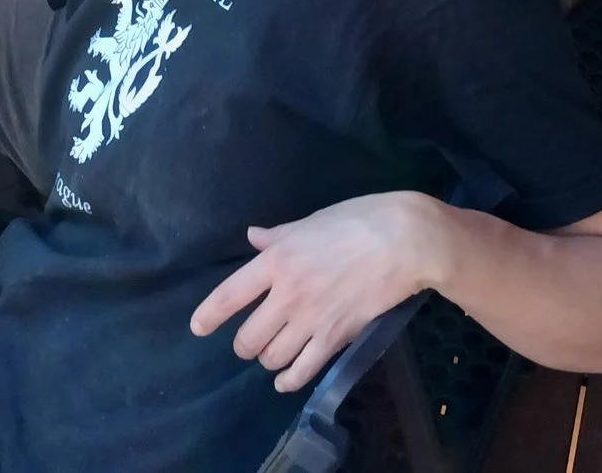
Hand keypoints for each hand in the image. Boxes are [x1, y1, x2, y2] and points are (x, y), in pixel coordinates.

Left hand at [188, 193, 438, 393]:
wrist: (403, 241)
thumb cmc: (356, 220)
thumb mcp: (310, 221)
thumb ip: (277, 237)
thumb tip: (252, 237)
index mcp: (276, 261)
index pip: (229, 295)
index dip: (208, 315)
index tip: (198, 328)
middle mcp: (286, 295)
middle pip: (248, 338)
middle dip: (244, 344)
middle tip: (249, 341)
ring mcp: (311, 320)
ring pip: (272, 358)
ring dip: (268, 360)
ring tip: (271, 355)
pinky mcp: (336, 338)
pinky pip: (303, 371)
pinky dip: (289, 380)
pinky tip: (285, 380)